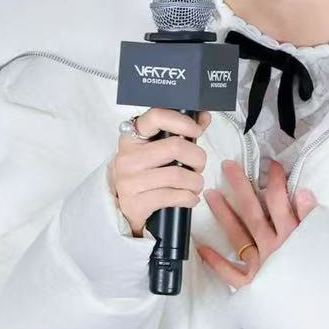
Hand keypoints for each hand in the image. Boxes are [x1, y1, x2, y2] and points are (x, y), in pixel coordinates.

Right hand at [111, 107, 211, 238]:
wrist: (125, 211)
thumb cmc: (146, 177)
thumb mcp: (157, 152)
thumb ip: (180, 134)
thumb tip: (203, 118)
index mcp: (132, 138)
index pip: (156, 117)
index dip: (182, 121)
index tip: (197, 130)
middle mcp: (127, 157)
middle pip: (175, 147)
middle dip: (197, 158)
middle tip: (198, 166)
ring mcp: (129, 180)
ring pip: (178, 175)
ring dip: (196, 182)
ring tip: (195, 185)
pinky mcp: (135, 203)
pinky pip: (173, 196)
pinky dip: (189, 198)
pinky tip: (190, 198)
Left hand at [195, 158, 317, 287]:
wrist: (325, 314)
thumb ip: (314, 220)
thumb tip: (303, 192)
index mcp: (294, 236)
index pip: (280, 201)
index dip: (275, 181)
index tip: (272, 165)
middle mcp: (274, 248)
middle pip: (253, 212)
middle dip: (240, 187)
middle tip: (227, 167)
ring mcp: (261, 267)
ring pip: (238, 236)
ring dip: (224, 215)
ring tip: (210, 195)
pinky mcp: (254, 287)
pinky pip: (230, 273)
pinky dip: (215, 261)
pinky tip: (201, 247)